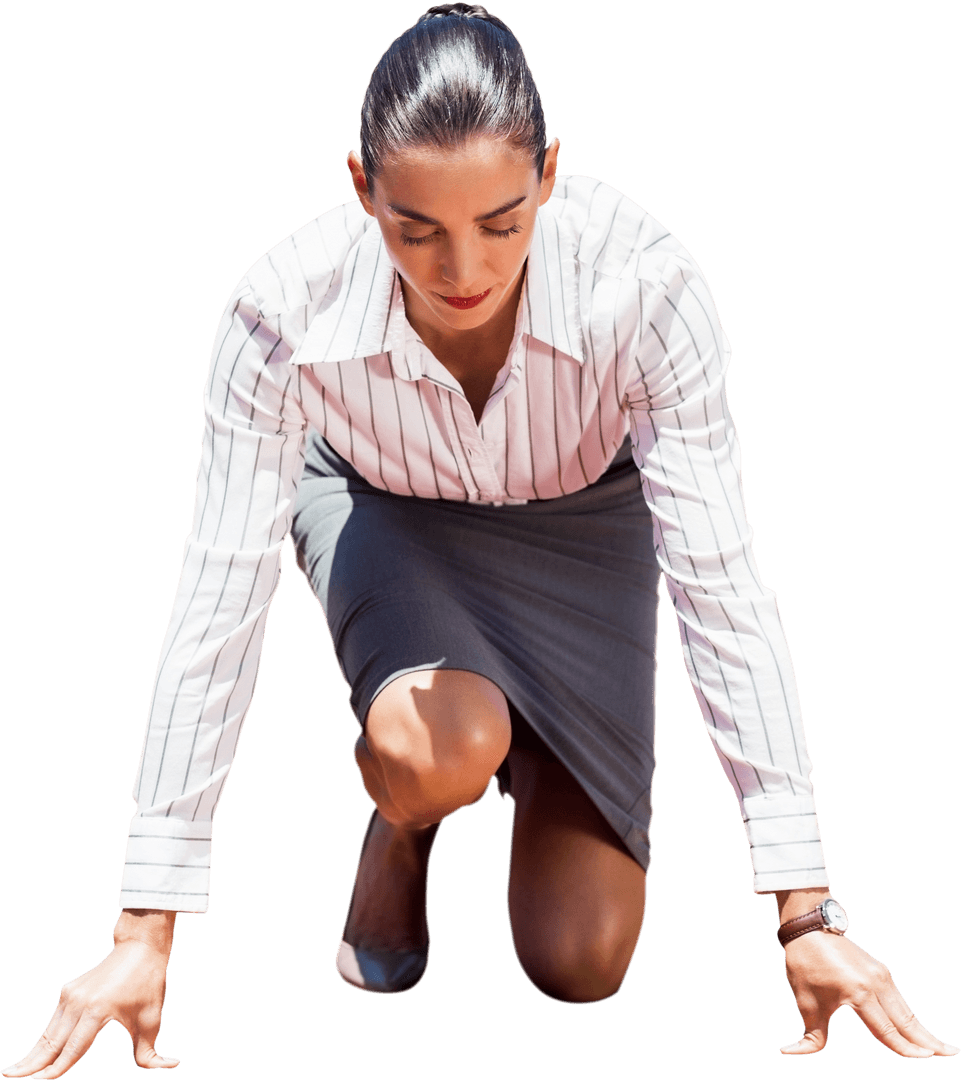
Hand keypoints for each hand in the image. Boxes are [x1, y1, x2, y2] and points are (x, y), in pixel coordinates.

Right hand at [2, 930, 178, 1077]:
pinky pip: (54, 1022)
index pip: (72, 1049)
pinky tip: (34, 1055)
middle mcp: (78, 1003)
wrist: (139, 947)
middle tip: (10, 1078)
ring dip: (33, 1054)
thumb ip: (152, 1051)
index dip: (56, 1069)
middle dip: (32, 1065)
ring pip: (48, 1033)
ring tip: (13, 1072)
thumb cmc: (148, 983)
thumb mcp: (152, 1018)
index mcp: (97, 1010)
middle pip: (52, 1042)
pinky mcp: (68, 991)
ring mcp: (70, 995)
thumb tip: (171, 1066)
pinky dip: (44, 1040)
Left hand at [780, 931, 959, 1057]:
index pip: (887, 1030)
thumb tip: (790, 1053)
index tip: (923, 1059)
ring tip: (941, 1049)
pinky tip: (918, 1029)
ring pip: (906, 1010)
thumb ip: (808, 1035)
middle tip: (949, 1055)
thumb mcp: (803, 1001)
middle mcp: (876, 983)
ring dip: (922, 1030)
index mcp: (859, 993)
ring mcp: (881, 975)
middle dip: (927, 1041)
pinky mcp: (880, 970)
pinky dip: (910, 1016)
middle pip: (906, 1020)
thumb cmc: (805, 964)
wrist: (809, 927)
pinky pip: (899, 1000)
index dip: (905, 1049)